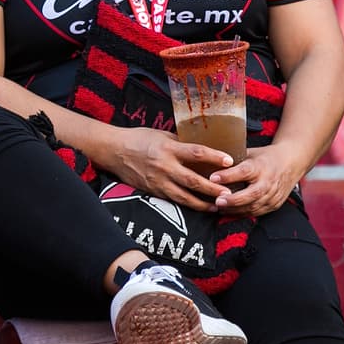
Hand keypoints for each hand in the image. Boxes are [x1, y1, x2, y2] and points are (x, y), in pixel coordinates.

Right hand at [100, 127, 234, 212]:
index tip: (230, 160)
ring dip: (203, 203)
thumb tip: (201, 150)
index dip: (214, 157)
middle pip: (193, 180)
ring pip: (184, 196)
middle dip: (212, 188)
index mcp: (168, 148)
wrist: (114, 151)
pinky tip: (199, 208)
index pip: (196, 153)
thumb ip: (181, 143)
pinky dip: (188, 205)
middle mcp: (164, 166)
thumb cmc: (139, 138)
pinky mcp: (153, 192)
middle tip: (229, 192)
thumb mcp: (162, 135)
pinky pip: (174, 201)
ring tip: (218, 206)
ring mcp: (158, 181)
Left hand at [206, 144, 303, 217]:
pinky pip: (257, 212)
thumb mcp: (251, 152)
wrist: (292, 163)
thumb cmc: (266, 157)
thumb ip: (234, 158)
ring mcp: (272, 195)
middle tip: (217, 201)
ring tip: (219, 208)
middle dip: (233, 199)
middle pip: (251, 194)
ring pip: (253, 206)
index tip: (213, 177)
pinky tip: (231, 212)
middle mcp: (268, 181)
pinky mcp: (274, 204)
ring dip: (235, 209)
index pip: (244, 171)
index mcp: (261, 166)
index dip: (228, 175)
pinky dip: (243, 214)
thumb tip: (211, 159)